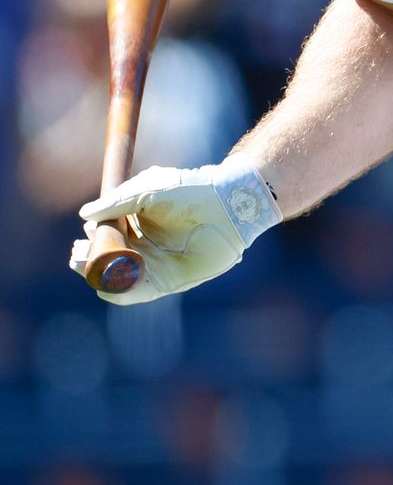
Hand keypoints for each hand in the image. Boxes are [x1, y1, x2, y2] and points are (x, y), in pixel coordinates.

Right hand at [71, 158, 280, 305]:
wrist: (223, 204)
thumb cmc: (187, 191)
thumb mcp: (145, 191)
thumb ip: (115, 203)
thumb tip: (85, 215)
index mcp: (137, 225)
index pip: (107, 238)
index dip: (92, 240)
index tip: (84, 236)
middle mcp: (144, 247)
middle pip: (109, 262)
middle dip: (89, 261)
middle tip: (77, 255)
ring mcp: (156, 265)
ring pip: (120, 279)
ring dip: (98, 278)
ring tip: (85, 267)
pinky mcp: (169, 281)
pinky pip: (139, 293)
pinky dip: (120, 293)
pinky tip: (105, 286)